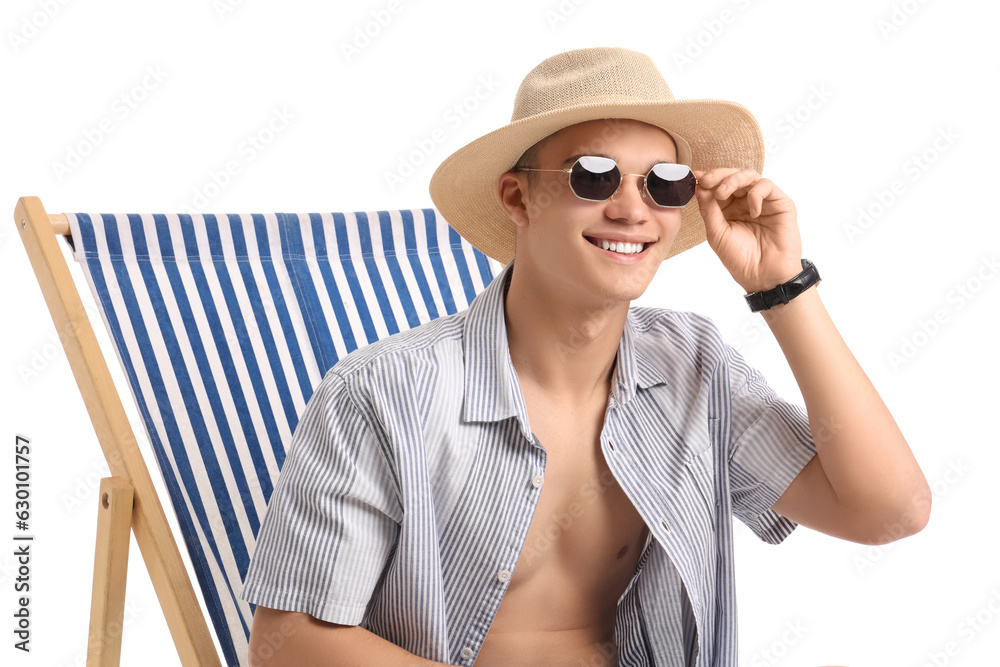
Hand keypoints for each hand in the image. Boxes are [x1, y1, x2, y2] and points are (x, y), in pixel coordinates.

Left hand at [692, 168, 802, 293]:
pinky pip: (766, 185)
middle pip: (733, 176)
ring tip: (722, 193)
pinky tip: (752, 212)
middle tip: (707, 180)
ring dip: (733, 180)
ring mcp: (763, 201)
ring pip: (749, 175)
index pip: (718, 186)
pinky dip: (755, 194)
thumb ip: (708, 209)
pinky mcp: (780, 203)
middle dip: (718, 175)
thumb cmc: (741, 260)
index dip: (707, 179)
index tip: (695, 178)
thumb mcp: (717, 233)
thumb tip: (698, 186)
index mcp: (728, 209)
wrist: (763, 277)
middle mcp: (745, 202)